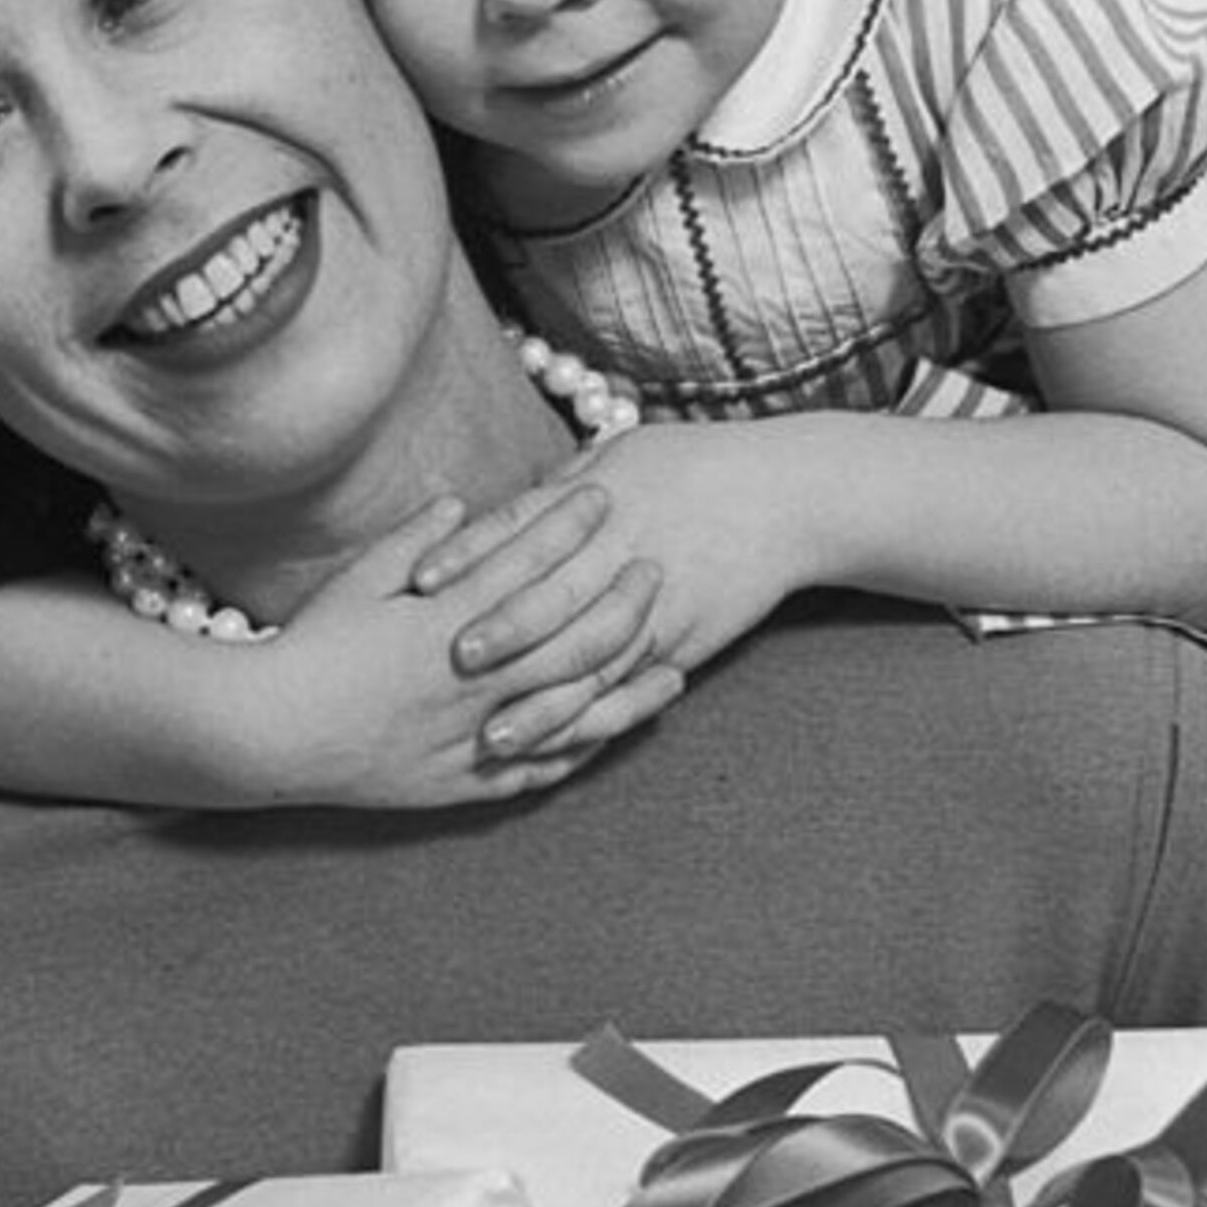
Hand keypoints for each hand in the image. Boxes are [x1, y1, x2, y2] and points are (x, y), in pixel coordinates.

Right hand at [244, 484, 669, 806]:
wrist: (271, 733)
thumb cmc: (309, 649)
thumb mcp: (356, 583)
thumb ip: (413, 541)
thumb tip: (462, 501)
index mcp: (445, 622)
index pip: (524, 564)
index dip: (568, 527)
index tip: (603, 496)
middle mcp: (471, 680)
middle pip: (569, 634)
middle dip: (618, 597)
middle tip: (655, 566)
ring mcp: (474, 734)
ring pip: (572, 706)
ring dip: (626, 677)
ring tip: (670, 653)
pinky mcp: (467, 781)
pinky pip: (542, 765)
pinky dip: (585, 746)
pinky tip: (619, 728)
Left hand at [423, 426, 810, 747]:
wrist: (786, 497)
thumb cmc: (696, 465)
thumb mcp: (622, 456)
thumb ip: (558, 486)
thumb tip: (500, 505)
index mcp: (595, 498)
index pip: (519, 528)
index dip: (468, 554)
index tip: (421, 579)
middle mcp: (618, 553)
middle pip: (549, 596)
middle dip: (499, 632)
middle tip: (448, 662)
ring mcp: (652, 604)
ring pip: (586, 661)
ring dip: (538, 704)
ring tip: (491, 736)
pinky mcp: (679, 642)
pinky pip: (628, 691)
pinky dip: (589, 723)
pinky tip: (556, 750)